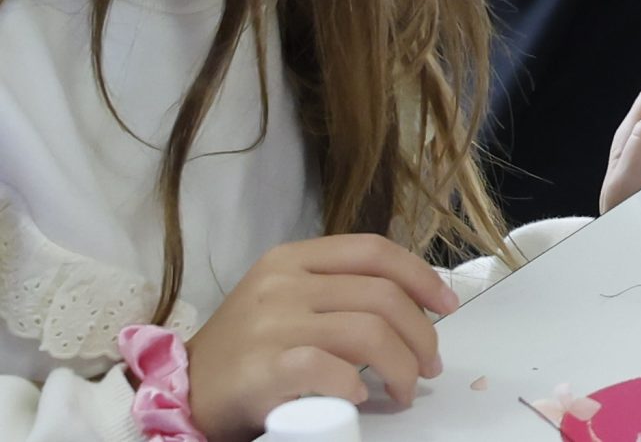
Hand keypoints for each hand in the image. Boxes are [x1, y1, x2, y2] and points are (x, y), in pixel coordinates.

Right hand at [183, 235, 456, 439]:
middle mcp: (282, 284)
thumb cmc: (248, 350)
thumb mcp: (288, 300)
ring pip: (369, 333)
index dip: (421, 276)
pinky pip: (331, 370)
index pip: (374, 251)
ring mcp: (271, 325)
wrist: (185, 392)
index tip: (448, 306)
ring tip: (404, 390)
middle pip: (382, 296)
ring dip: (401, 367)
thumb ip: (340, 292)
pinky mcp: (263, 369)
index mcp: (292, 259)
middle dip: (421, 334)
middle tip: (428, 366)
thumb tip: (418, 306)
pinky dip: (356, 385)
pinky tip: (360, 396)